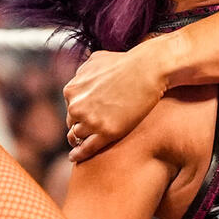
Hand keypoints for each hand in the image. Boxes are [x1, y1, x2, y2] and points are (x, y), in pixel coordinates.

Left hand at [63, 40, 168, 161]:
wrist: (148, 69)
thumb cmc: (126, 62)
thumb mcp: (95, 60)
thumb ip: (83, 71)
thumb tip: (79, 77)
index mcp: (72, 90)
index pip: (70, 108)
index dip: (79, 113)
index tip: (86, 118)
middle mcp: (77, 106)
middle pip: (72, 123)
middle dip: (80, 126)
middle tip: (88, 131)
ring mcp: (91, 120)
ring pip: (78, 137)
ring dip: (80, 140)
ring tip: (82, 146)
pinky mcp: (107, 132)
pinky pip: (86, 149)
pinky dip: (79, 155)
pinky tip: (75, 158)